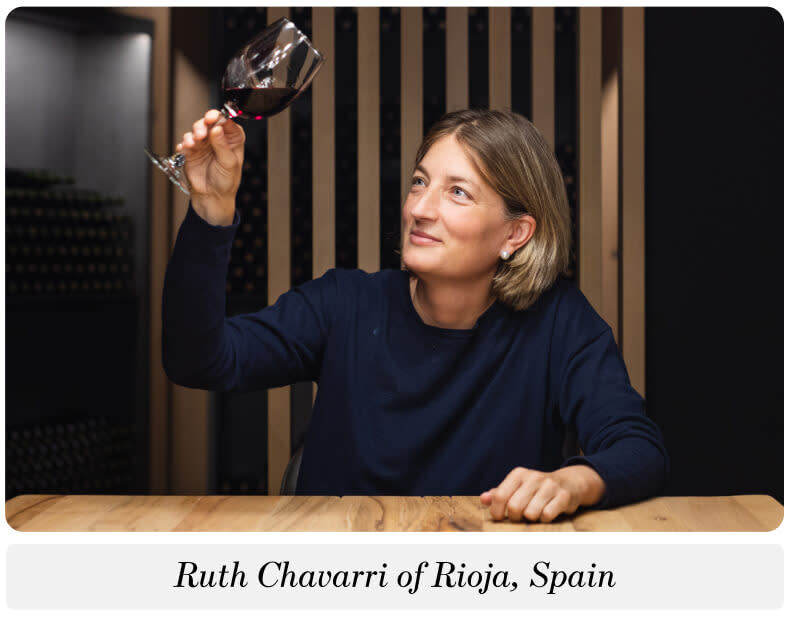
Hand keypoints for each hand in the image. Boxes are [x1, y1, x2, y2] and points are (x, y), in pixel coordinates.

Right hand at [175, 109, 245, 225]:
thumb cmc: (226, 182)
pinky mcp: (191, 151)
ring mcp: (204, 144)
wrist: (212, 197)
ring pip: (196, 129)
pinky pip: (185, 142)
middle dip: (204, 124)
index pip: (227, 122)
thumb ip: (223, 146)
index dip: (220, 118)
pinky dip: (185, 143)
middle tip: (202, 131)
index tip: (214, 118)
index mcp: (232, 140)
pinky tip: (187, 148)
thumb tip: (217, 129)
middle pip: (210, 122)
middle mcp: (217, 139)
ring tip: (195, 141)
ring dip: (194, 133)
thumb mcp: (229, 164)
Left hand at [480, 465, 605, 522]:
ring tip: (535, 512)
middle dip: (515, 517)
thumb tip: (484, 499)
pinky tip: (547, 512)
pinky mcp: (563, 496)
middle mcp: (533, 477)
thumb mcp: (517, 487)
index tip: (500, 517)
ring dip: (532, 518)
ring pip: (531, 514)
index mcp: (518, 474)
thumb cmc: (537, 488)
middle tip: (520, 515)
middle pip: (514, 507)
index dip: (497, 512)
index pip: (499, 496)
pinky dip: (545, 519)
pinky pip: (547, 515)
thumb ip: (499, 493)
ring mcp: (549, 486)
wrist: (569, 482)